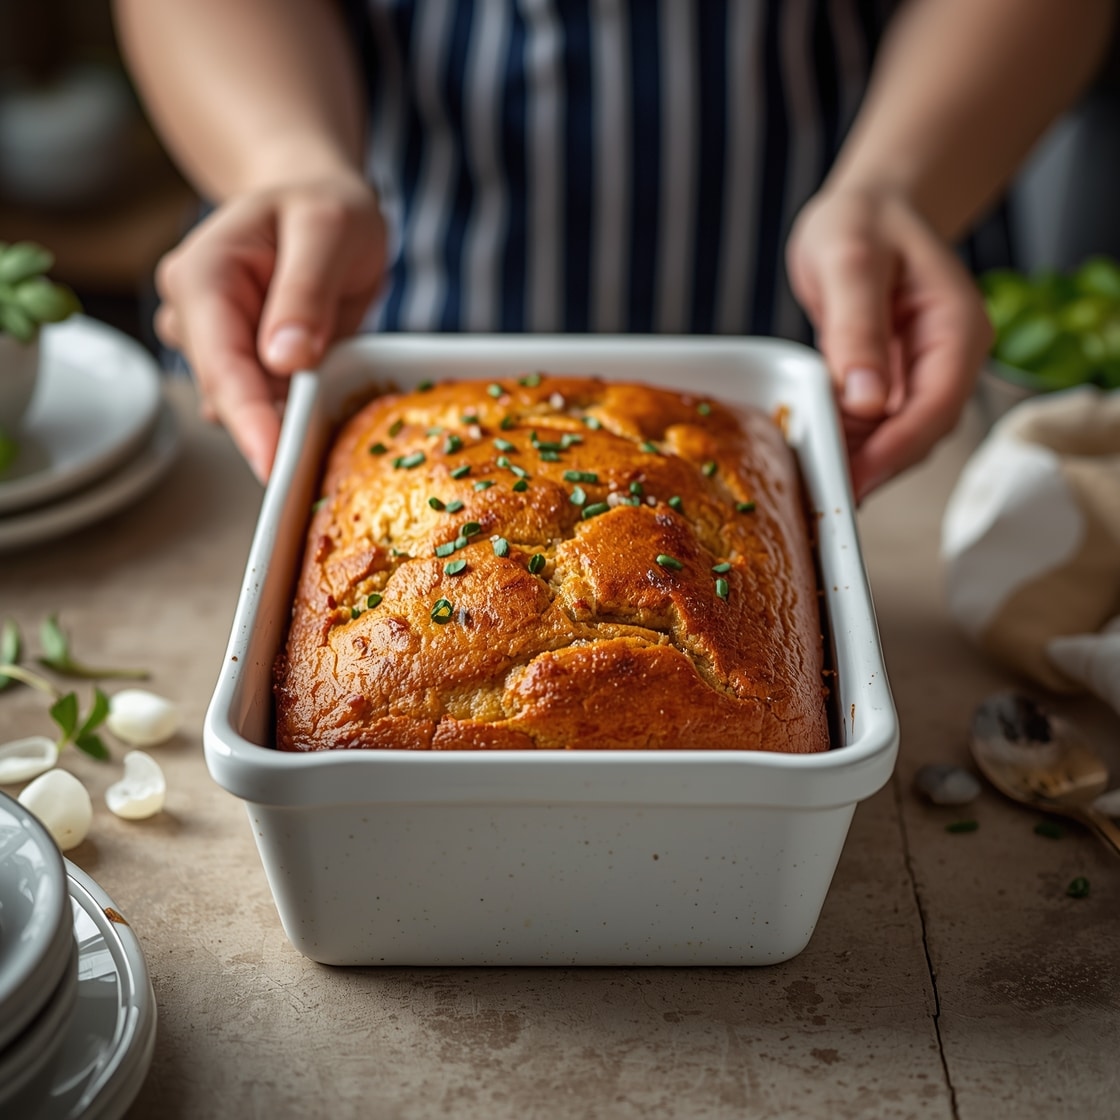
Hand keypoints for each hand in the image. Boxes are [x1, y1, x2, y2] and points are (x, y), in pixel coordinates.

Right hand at [155, 172, 387, 480]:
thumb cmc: (325, 207)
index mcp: (202, 275)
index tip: (273, 464)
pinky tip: (325, 396)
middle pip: (225, 394)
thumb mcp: (328, 229)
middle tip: (318, 456)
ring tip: (334, 395)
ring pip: (243, 406)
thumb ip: (305, 290)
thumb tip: (285, 360)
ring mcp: (215, 343)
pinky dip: (295, 410)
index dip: (248, 418)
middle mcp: (195, 314)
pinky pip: (265, 403)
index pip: (219, 362)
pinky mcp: (244, 365)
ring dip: (286, 418)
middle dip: (268, 428)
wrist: (320, 203)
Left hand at [786, 187, 992, 500]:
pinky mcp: (892, 384)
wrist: (865, 210)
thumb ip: (856, 328)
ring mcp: (920, 375)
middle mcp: (947, 360)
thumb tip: (865, 401)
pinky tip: (811, 450)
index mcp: (957, 329)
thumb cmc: (862, 221)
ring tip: (810, 478)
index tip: (856, 479)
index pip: (937, 406)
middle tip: (824, 494)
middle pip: (919, 434)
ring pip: (895, 438)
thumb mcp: (851, 262)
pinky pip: (872, 426)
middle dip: (874, 465)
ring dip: (856, 460)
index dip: (897, 449)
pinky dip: (845, 442)